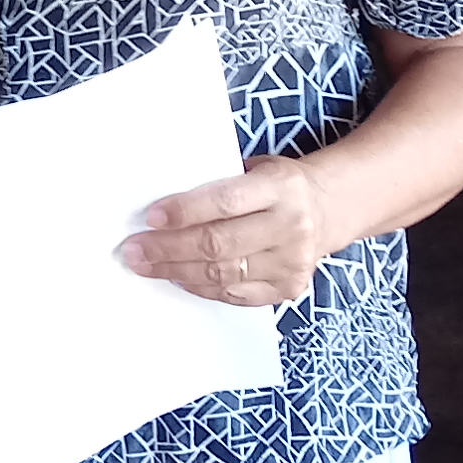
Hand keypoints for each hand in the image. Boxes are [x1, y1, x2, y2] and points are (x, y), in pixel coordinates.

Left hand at [119, 157, 339, 309]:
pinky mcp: (288, 288)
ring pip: (222, 274)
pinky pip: (235, 294)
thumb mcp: (258, 169)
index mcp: (281, 187)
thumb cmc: (279, 185)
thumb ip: (220, 184)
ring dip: (176, 271)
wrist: (328, 209)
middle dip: (168, 248)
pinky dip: (201, 287)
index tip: (150, 218)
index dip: (184, 212)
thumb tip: (161, 207)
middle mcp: (291, 226)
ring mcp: (292, 262)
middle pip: (217, 244)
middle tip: (133, 250)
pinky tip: (178, 277)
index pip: (224, 202)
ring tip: (146, 265)